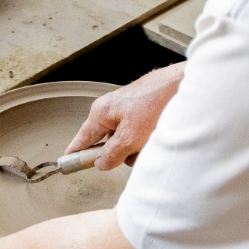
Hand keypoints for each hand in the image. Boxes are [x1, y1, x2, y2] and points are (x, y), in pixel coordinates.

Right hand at [66, 62, 184, 169]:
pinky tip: (158, 135)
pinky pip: (140, 135)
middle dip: (122, 154)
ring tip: (152, 140)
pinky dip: (148, 140)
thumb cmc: (156, 102)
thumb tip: (100, 164)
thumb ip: (112, 154)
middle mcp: (112, 110)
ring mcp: (128, 112)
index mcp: (101, 112)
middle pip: (108, 144)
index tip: (66, 163)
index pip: (82, 138)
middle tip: (134, 151)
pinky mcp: (143, 113)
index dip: (76, 153)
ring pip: (126, 142)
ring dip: (138, 148)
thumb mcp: (130, 137)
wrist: (182, 84)